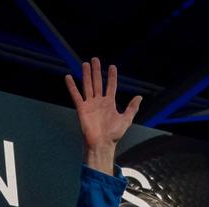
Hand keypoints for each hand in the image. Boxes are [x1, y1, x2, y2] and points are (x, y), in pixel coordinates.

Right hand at [65, 58, 141, 172]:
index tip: (112, 67)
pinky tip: (68, 77)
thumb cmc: (114, 134)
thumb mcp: (126, 120)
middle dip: (96, 71)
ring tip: (85, 63)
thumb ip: (132, 108)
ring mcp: (90, 104)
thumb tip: (139, 97)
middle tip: (95, 59)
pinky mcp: (82, 109)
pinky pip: (76, 95)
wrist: (102, 144)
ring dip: (86, 74)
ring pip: (88, 86)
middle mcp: (99, 102)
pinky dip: (72, 86)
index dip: (112, 76)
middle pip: (97, 82)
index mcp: (109, 103)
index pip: (111, 86)